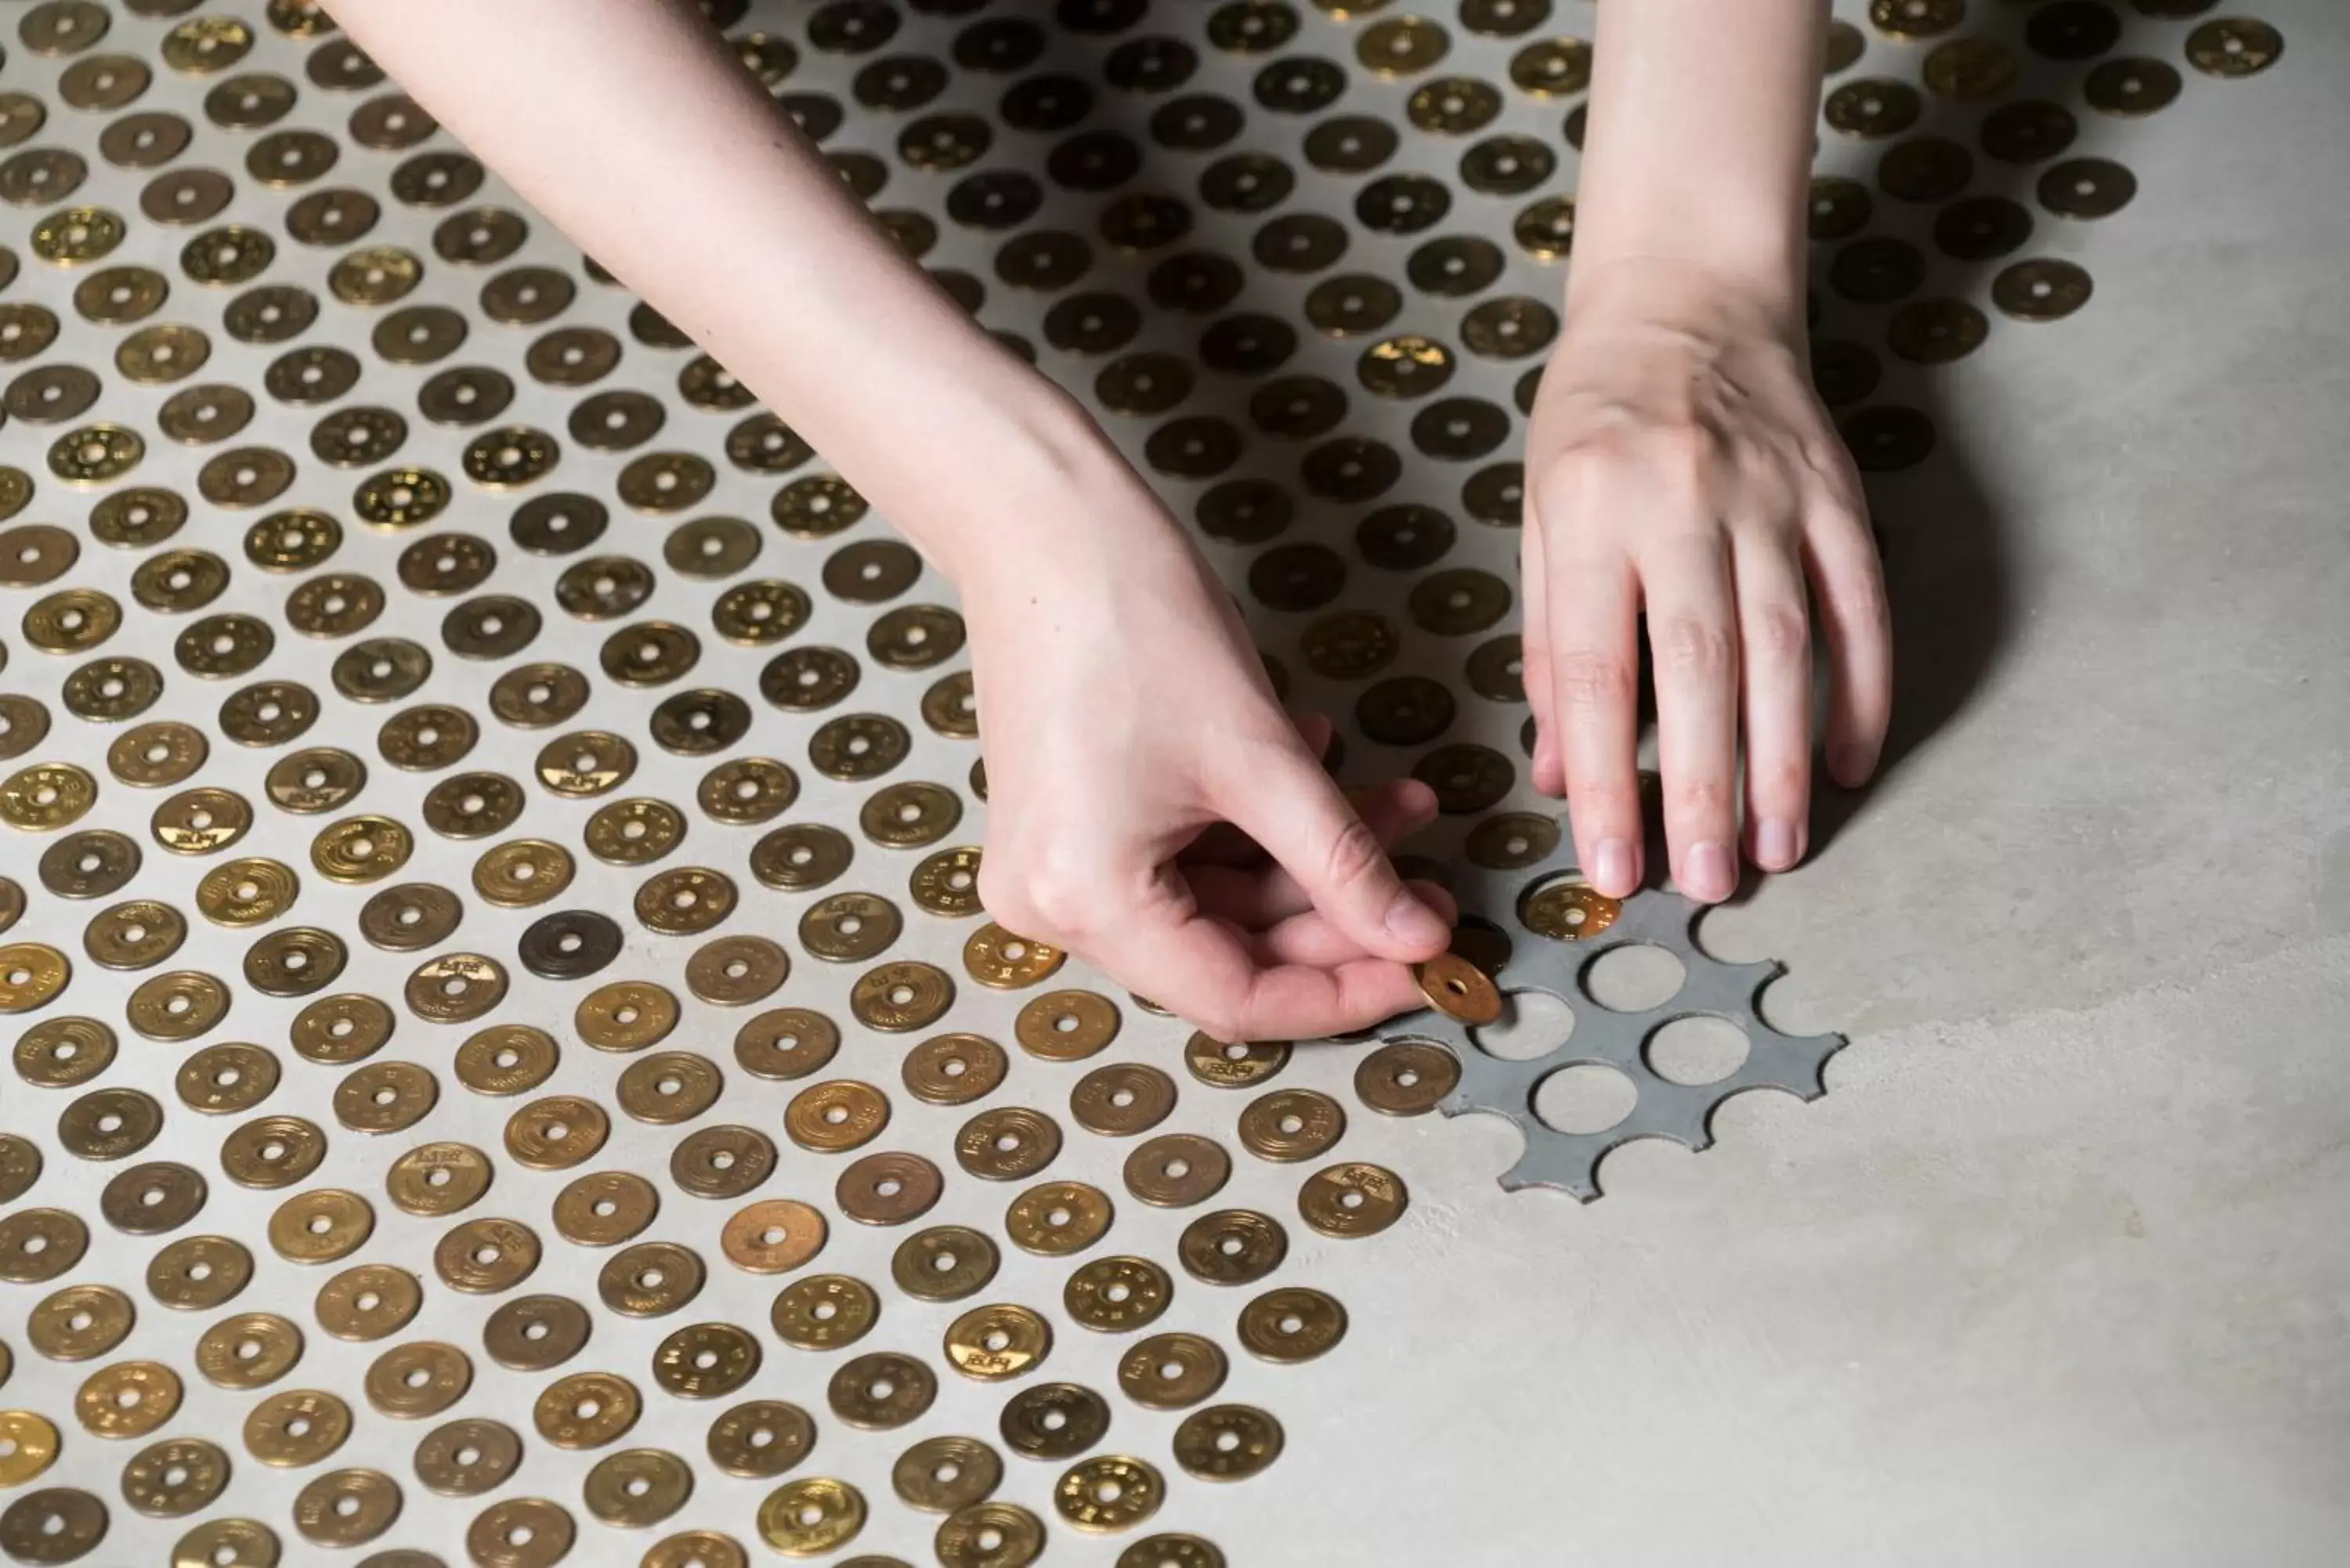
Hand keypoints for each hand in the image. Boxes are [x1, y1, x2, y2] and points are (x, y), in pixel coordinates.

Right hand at [960, 460, 1454, 1041]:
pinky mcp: (1071, 826)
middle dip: (1337, 914)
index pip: (1237, 999)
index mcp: (1085, 902)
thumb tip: (1419, 940)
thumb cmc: (1133, 621)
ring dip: (1310, 859)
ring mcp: (1057, 866)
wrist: (1043, 524)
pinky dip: (1256, 826)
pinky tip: (1321, 765)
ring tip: (1400, 804)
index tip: (1428, 965)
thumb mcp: (1260, 756)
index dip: (1344, 992)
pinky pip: (1182, 856)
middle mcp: (1054, 904)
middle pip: (1227, 953)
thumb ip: (1344, 862)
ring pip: (1216, 900)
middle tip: (1429, 883)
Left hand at [1521, 260, 1891, 902]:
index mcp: (1589, 509)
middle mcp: (1684, 501)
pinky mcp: (1840, 493)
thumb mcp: (1539, 514)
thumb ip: (1546, 644)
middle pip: (1701, 669)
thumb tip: (1557, 773)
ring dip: (1787, 761)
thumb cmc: (1593, 416)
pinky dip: (1863, 691)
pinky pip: (1862, 607)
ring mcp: (1774, 495)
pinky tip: (1851, 765)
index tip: (1612, 866)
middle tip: (1708, 882)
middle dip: (1706, 789)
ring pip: (1789, 649)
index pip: (1593, 667)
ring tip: (1779, 850)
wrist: (1687, 291)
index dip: (1605, 778)